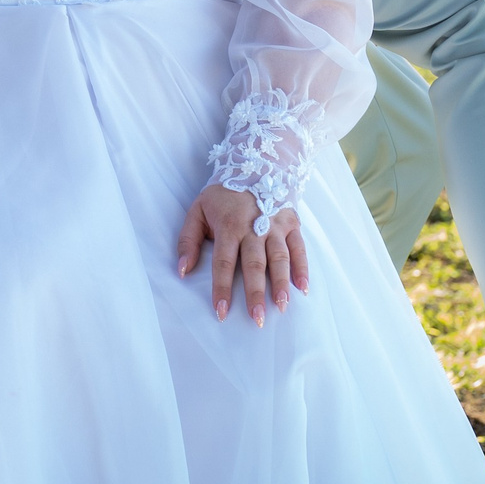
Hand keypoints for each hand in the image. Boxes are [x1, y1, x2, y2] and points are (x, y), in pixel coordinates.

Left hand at [174, 185, 307, 324]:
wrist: (255, 165)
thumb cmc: (223, 195)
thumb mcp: (197, 210)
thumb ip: (188, 240)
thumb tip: (182, 270)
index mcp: (229, 227)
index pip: (224, 263)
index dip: (222, 288)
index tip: (221, 312)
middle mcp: (254, 228)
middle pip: (254, 265)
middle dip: (255, 293)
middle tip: (257, 318)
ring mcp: (275, 226)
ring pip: (279, 258)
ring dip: (280, 284)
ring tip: (281, 307)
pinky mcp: (291, 223)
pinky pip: (299, 248)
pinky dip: (302, 268)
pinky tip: (302, 288)